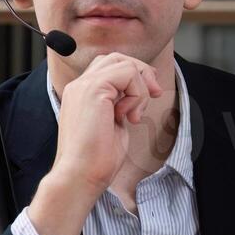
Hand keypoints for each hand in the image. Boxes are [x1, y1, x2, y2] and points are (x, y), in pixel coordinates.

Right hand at [26, 53, 164, 234]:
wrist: (79, 176)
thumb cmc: (95, 161)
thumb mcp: (113, 126)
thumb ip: (119, 107)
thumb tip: (134, 98)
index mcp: (81, 94)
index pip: (109, 67)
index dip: (134, 77)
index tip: (149, 98)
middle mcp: (79, 86)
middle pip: (116, 58)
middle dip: (141, 73)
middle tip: (154, 95)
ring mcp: (84, 85)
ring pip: (124, 62)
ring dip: (140, 87)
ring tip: (134, 114)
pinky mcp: (93, 89)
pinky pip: (127, 73)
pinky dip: (137, 93)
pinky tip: (129, 116)